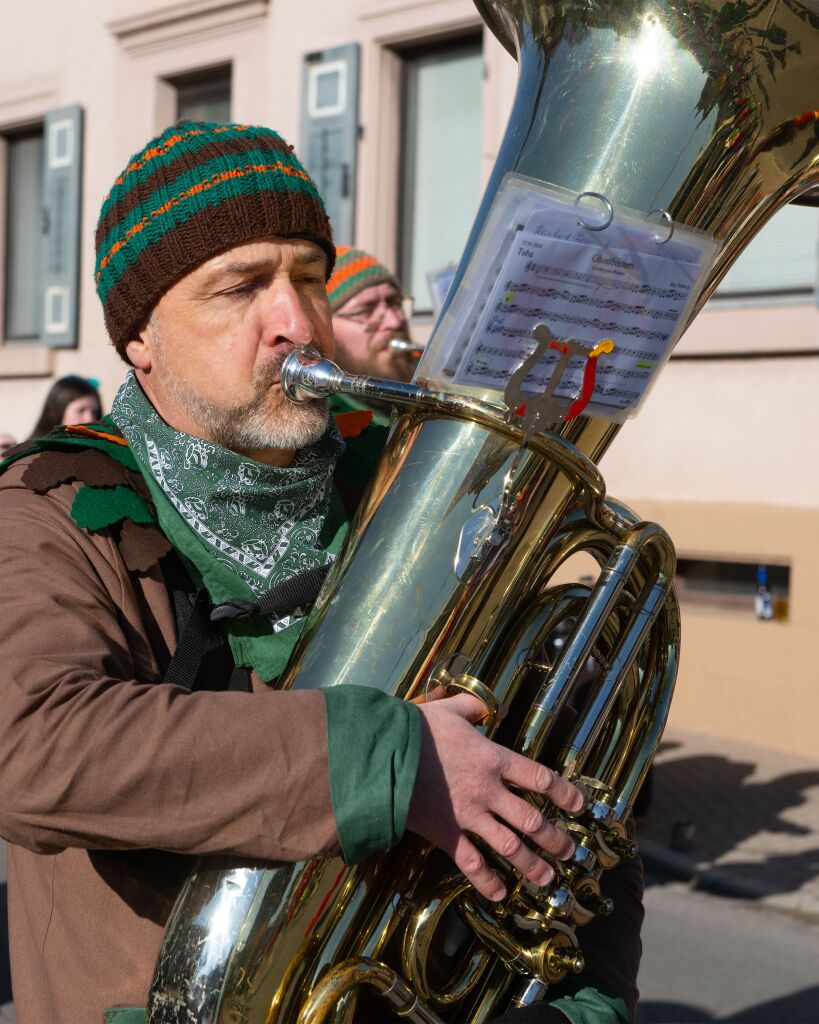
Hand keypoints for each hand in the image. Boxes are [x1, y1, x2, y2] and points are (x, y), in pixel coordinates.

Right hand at [406, 693, 583, 900]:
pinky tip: (501, 894)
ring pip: (510, 847)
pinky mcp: (447, 834)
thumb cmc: (417, 729)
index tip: (579, 806)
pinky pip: (472, 864)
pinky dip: (488, 882)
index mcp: (493, 758)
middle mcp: (488, 790)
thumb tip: (499, 707)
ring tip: (548, 878)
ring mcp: (469, 816)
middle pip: (532, 820)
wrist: (383, 754)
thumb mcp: (450, 708)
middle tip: (569, 852)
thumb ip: (476, 708)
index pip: (539, 778)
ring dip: (532, 865)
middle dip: (555, 839)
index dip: (564, 793)